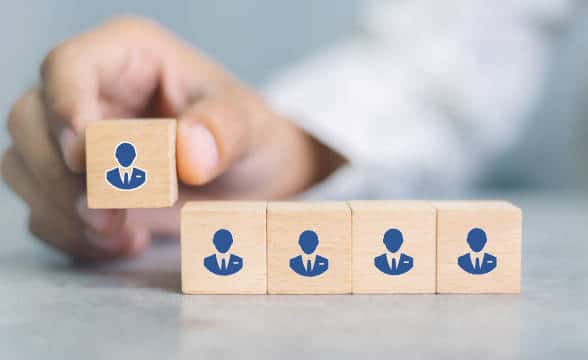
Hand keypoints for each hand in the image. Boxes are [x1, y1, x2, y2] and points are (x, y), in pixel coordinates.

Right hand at [2, 17, 343, 260]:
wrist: (249, 180)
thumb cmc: (247, 137)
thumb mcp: (249, 127)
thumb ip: (222, 131)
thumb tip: (186, 154)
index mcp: (129, 57)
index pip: (69, 67)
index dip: (66, 109)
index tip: (88, 157)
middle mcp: (92, 94)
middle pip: (30, 120)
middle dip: (64, 174)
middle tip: (111, 213)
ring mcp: (78, 141)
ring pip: (23, 166)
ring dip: (63, 209)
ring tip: (121, 233)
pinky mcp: (77, 186)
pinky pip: (43, 211)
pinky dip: (74, 236)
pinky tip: (124, 242)